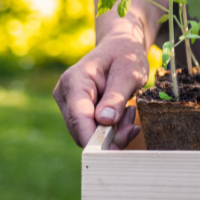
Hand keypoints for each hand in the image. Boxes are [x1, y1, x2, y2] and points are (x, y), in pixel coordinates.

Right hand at [53, 27, 147, 148]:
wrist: (120, 46)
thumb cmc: (125, 55)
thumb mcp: (128, 72)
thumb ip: (116, 96)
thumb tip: (104, 121)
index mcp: (75, 80)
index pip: (78, 116)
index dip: (92, 137)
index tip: (110, 153)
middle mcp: (66, 94)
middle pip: (82, 129)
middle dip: (110, 135)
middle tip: (133, 124)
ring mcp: (70, 104)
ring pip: (88, 134)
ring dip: (114, 132)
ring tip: (131, 112)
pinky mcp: (78, 111)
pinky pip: (93, 130)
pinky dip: (112, 129)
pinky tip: (125, 116)